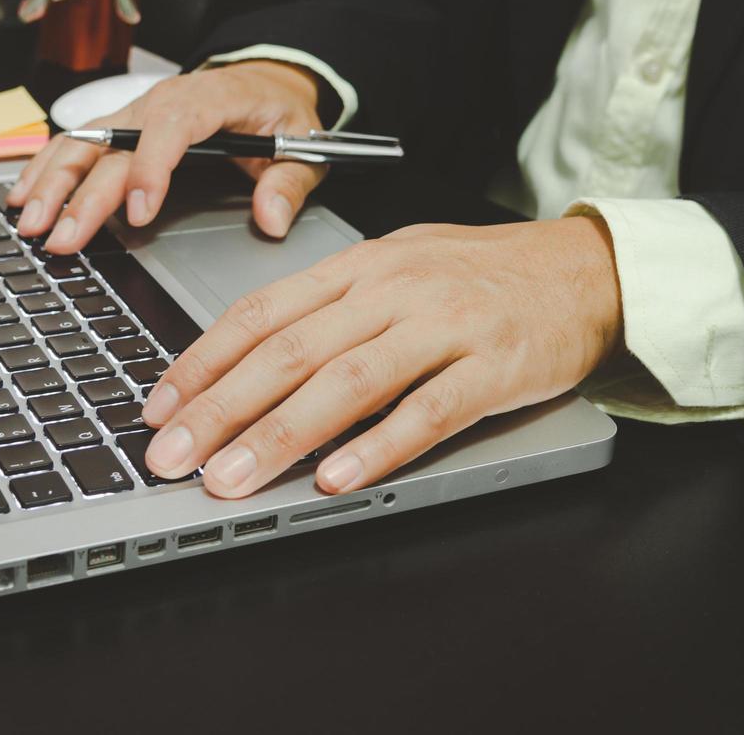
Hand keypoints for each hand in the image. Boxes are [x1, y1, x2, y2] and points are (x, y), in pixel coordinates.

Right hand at [7, 60, 325, 251]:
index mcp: (209, 99)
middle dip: (84, 193)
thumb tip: (272, 219)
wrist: (266, 78)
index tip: (140, 212)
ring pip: (84, 140)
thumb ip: (288, 182)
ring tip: (28, 221)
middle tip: (63, 237)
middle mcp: (163, 100)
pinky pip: (79, 141)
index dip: (151, 169)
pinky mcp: (123, 122)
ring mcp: (137, 109)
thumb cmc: (278, 111)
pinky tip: (23, 194)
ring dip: (52, 181)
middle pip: (114, 143)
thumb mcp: (300, 142)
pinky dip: (47, 167)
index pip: (171, 128)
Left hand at [140, 217, 623, 496]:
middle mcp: (396, 290)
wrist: (584, 270)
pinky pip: (428, 412)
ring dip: (279, 436)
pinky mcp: (493, 368)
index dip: (203, 362)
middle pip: (292, 351)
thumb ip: (335, 305)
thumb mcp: (401, 265)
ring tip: (230, 479)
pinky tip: (336, 480)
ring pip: (348, 383)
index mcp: (363, 264)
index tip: (158, 407)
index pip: (264, 312)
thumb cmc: (485, 274)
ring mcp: (447, 327)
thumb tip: (253, 357)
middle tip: (170, 457)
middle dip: (220, 409)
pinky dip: (378, 448)